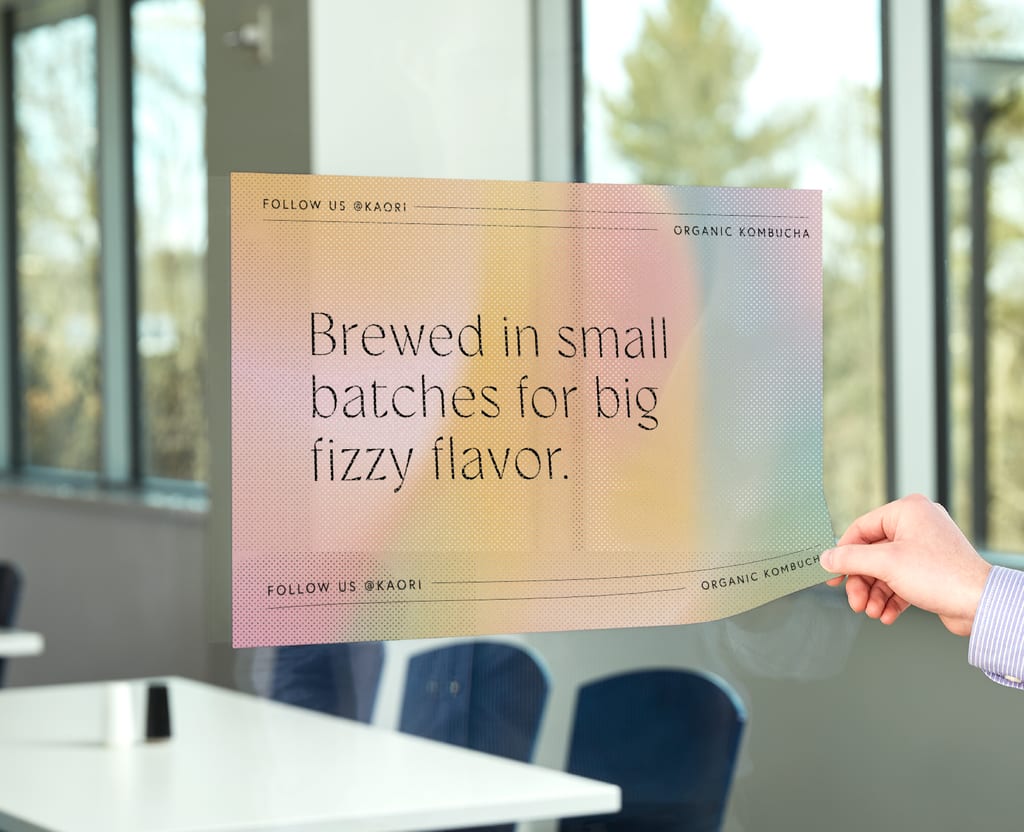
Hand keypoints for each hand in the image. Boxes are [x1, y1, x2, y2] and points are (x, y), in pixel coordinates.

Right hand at [821, 494, 991, 635]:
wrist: (981, 604)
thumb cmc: (943, 576)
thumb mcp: (885, 563)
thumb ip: (850, 559)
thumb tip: (826, 558)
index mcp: (908, 511)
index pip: (861, 529)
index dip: (843, 554)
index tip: (832, 575)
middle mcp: (917, 525)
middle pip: (872, 554)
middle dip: (862, 583)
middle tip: (855, 601)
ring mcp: (925, 548)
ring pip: (885, 571)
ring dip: (875, 594)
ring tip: (873, 612)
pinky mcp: (931, 569)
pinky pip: (901, 581)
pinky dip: (891, 598)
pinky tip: (887, 614)